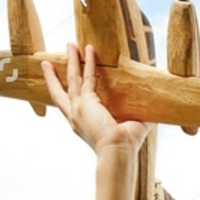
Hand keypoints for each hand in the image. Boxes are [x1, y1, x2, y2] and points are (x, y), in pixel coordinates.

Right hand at [41, 43, 148, 157]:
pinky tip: (89, 49)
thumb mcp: (129, 127)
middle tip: (45, 64)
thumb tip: (153, 107)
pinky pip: (86, 77)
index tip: (58, 83)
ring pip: (71, 79)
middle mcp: (75, 117)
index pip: (68, 105)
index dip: (63, 93)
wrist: (117, 153)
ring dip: (71, 60)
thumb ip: (137, 115)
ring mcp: (78, 109)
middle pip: (58, 92)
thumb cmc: (123, 146)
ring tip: (69, 45)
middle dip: (52, 76)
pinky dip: (88, 62)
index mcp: (81, 125)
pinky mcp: (86, 102)